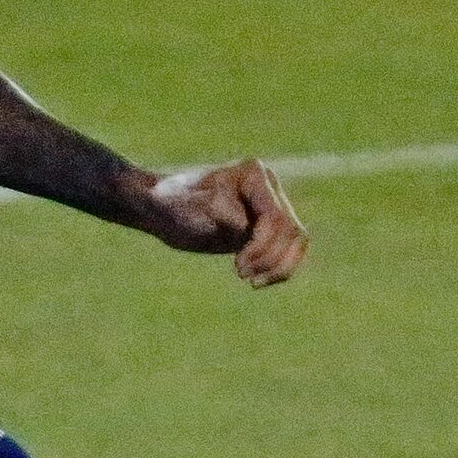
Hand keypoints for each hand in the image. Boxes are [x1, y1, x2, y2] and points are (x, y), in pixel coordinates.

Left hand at [145, 159, 307, 287]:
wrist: (160, 208)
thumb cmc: (171, 203)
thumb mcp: (191, 208)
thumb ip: (219, 211)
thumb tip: (244, 224)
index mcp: (253, 175)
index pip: (275, 218)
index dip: (262, 247)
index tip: (238, 267)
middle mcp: (267, 187)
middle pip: (292, 230)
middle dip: (271, 258)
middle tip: (241, 274)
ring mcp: (268, 206)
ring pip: (296, 240)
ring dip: (280, 266)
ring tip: (253, 282)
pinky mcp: (263, 227)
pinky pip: (287, 249)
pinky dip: (279, 267)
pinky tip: (258, 281)